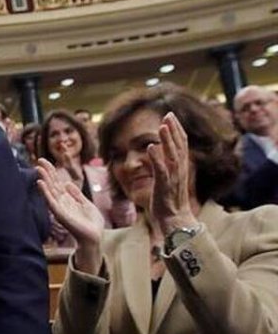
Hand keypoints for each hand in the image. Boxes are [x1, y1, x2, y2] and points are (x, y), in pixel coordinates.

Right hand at [36, 159, 103, 272]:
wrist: (94, 237)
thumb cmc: (91, 223)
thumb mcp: (86, 204)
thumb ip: (76, 194)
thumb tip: (67, 183)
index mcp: (67, 199)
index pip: (57, 182)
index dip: (52, 172)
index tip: (44, 161)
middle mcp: (61, 202)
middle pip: (52, 184)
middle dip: (47, 172)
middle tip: (40, 160)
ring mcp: (59, 208)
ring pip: (50, 190)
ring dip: (44, 179)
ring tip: (39, 168)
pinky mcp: (60, 214)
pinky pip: (50, 201)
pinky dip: (45, 192)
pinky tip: (40, 183)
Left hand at [144, 112, 196, 233]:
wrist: (175, 220)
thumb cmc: (169, 199)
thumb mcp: (169, 177)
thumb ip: (166, 164)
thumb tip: (159, 150)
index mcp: (181, 167)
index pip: (181, 143)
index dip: (176, 129)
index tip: (170, 116)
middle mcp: (179, 170)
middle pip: (179, 145)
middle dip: (173, 129)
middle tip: (168, 114)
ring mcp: (173, 177)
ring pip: (172, 155)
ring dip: (167, 139)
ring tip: (162, 126)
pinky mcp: (164, 186)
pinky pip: (161, 170)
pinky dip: (156, 158)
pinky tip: (151, 147)